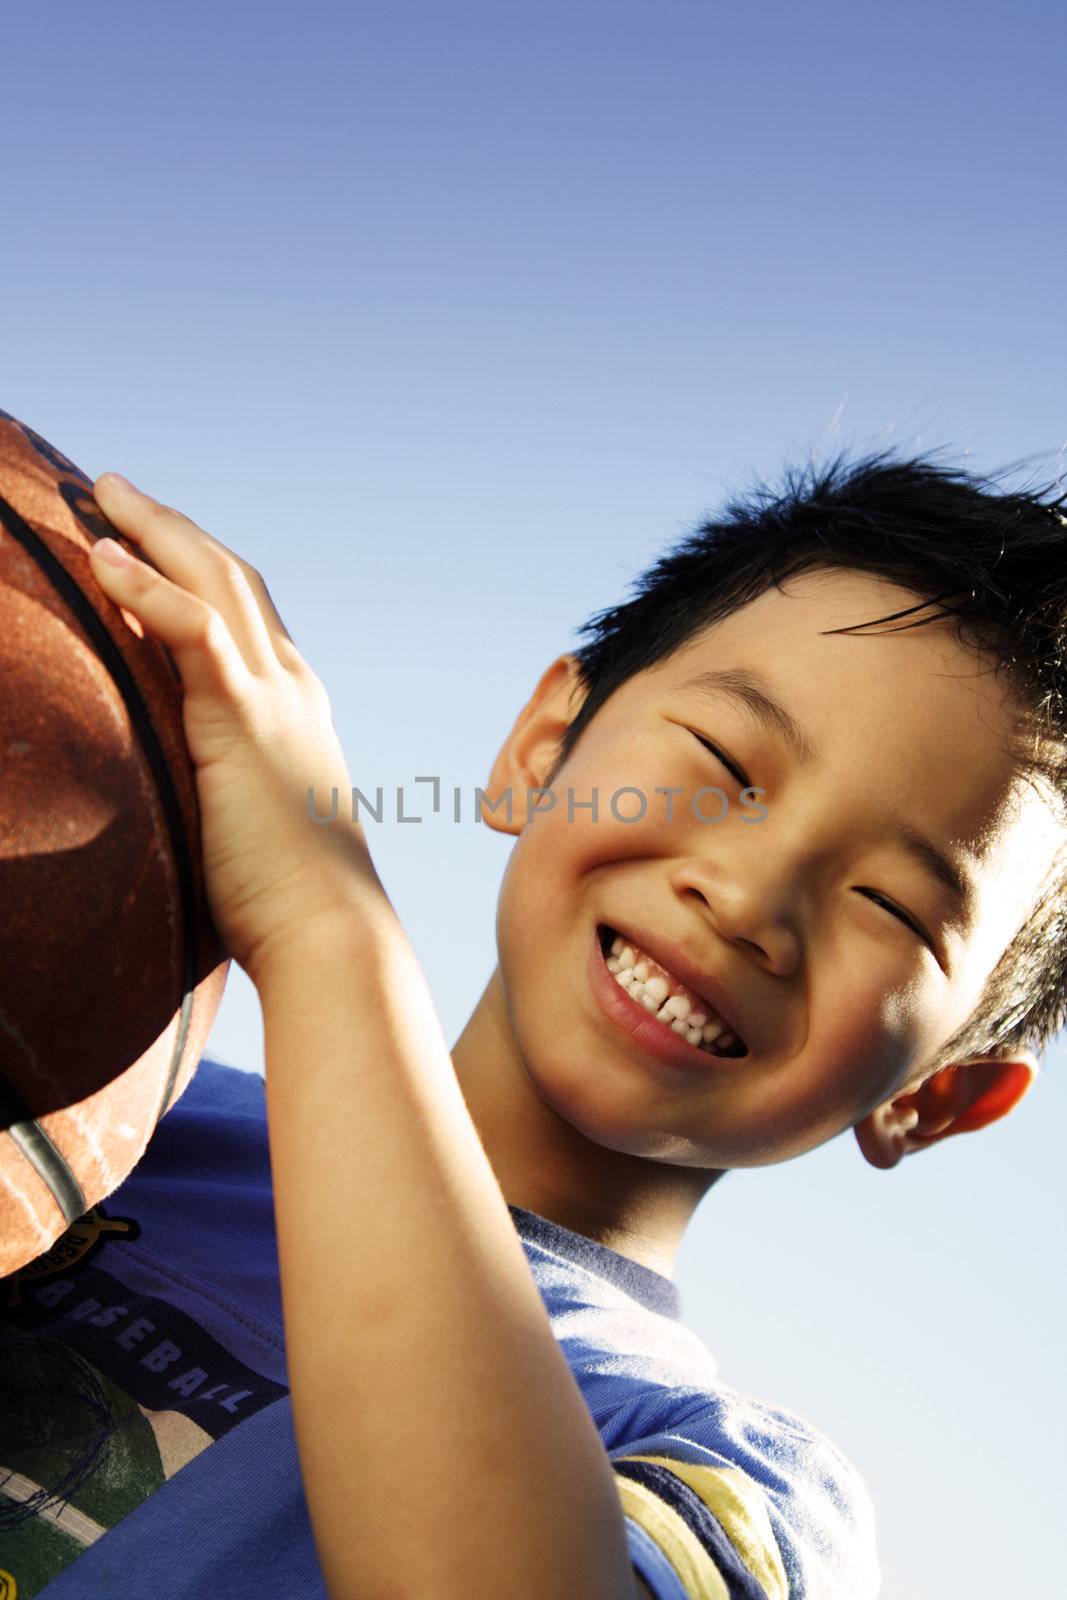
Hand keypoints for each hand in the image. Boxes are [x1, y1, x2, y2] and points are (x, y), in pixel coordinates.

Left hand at [89, 474, 378, 984]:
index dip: (196, 567)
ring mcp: (273, 696)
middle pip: (229, 576)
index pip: (245, 613)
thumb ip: (227, 788)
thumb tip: (187, 800)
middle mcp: (291, 686)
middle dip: (171, 527)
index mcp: (295, 707)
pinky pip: (193, 631)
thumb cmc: (289, 901)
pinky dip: (147, 588)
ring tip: (101, 495)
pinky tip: (104, 557)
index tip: (148, 540)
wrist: (331, 930)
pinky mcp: (243, 719)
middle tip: (115, 490)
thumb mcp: (254, 824)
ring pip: (214, 582)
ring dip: (155, 531)